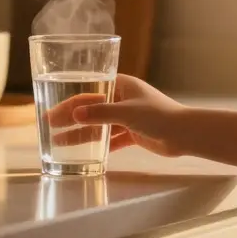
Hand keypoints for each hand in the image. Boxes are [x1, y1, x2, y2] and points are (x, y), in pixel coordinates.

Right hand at [46, 74, 186, 156]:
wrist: (186, 134)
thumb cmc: (159, 116)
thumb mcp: (127, 112)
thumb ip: (100, 114)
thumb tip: (75, 114)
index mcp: (120, 85)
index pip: (87, 93)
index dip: (68, 103)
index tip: (52, 114)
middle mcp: (121, 98)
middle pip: (90, 108)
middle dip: (70, 118)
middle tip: (50, 126)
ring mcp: (127, 116)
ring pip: (98, 125)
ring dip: (81, 133)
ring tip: (60, 142)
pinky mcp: (133, 133)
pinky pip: (110, 138)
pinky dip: (98, 144)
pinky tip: (84, 152)